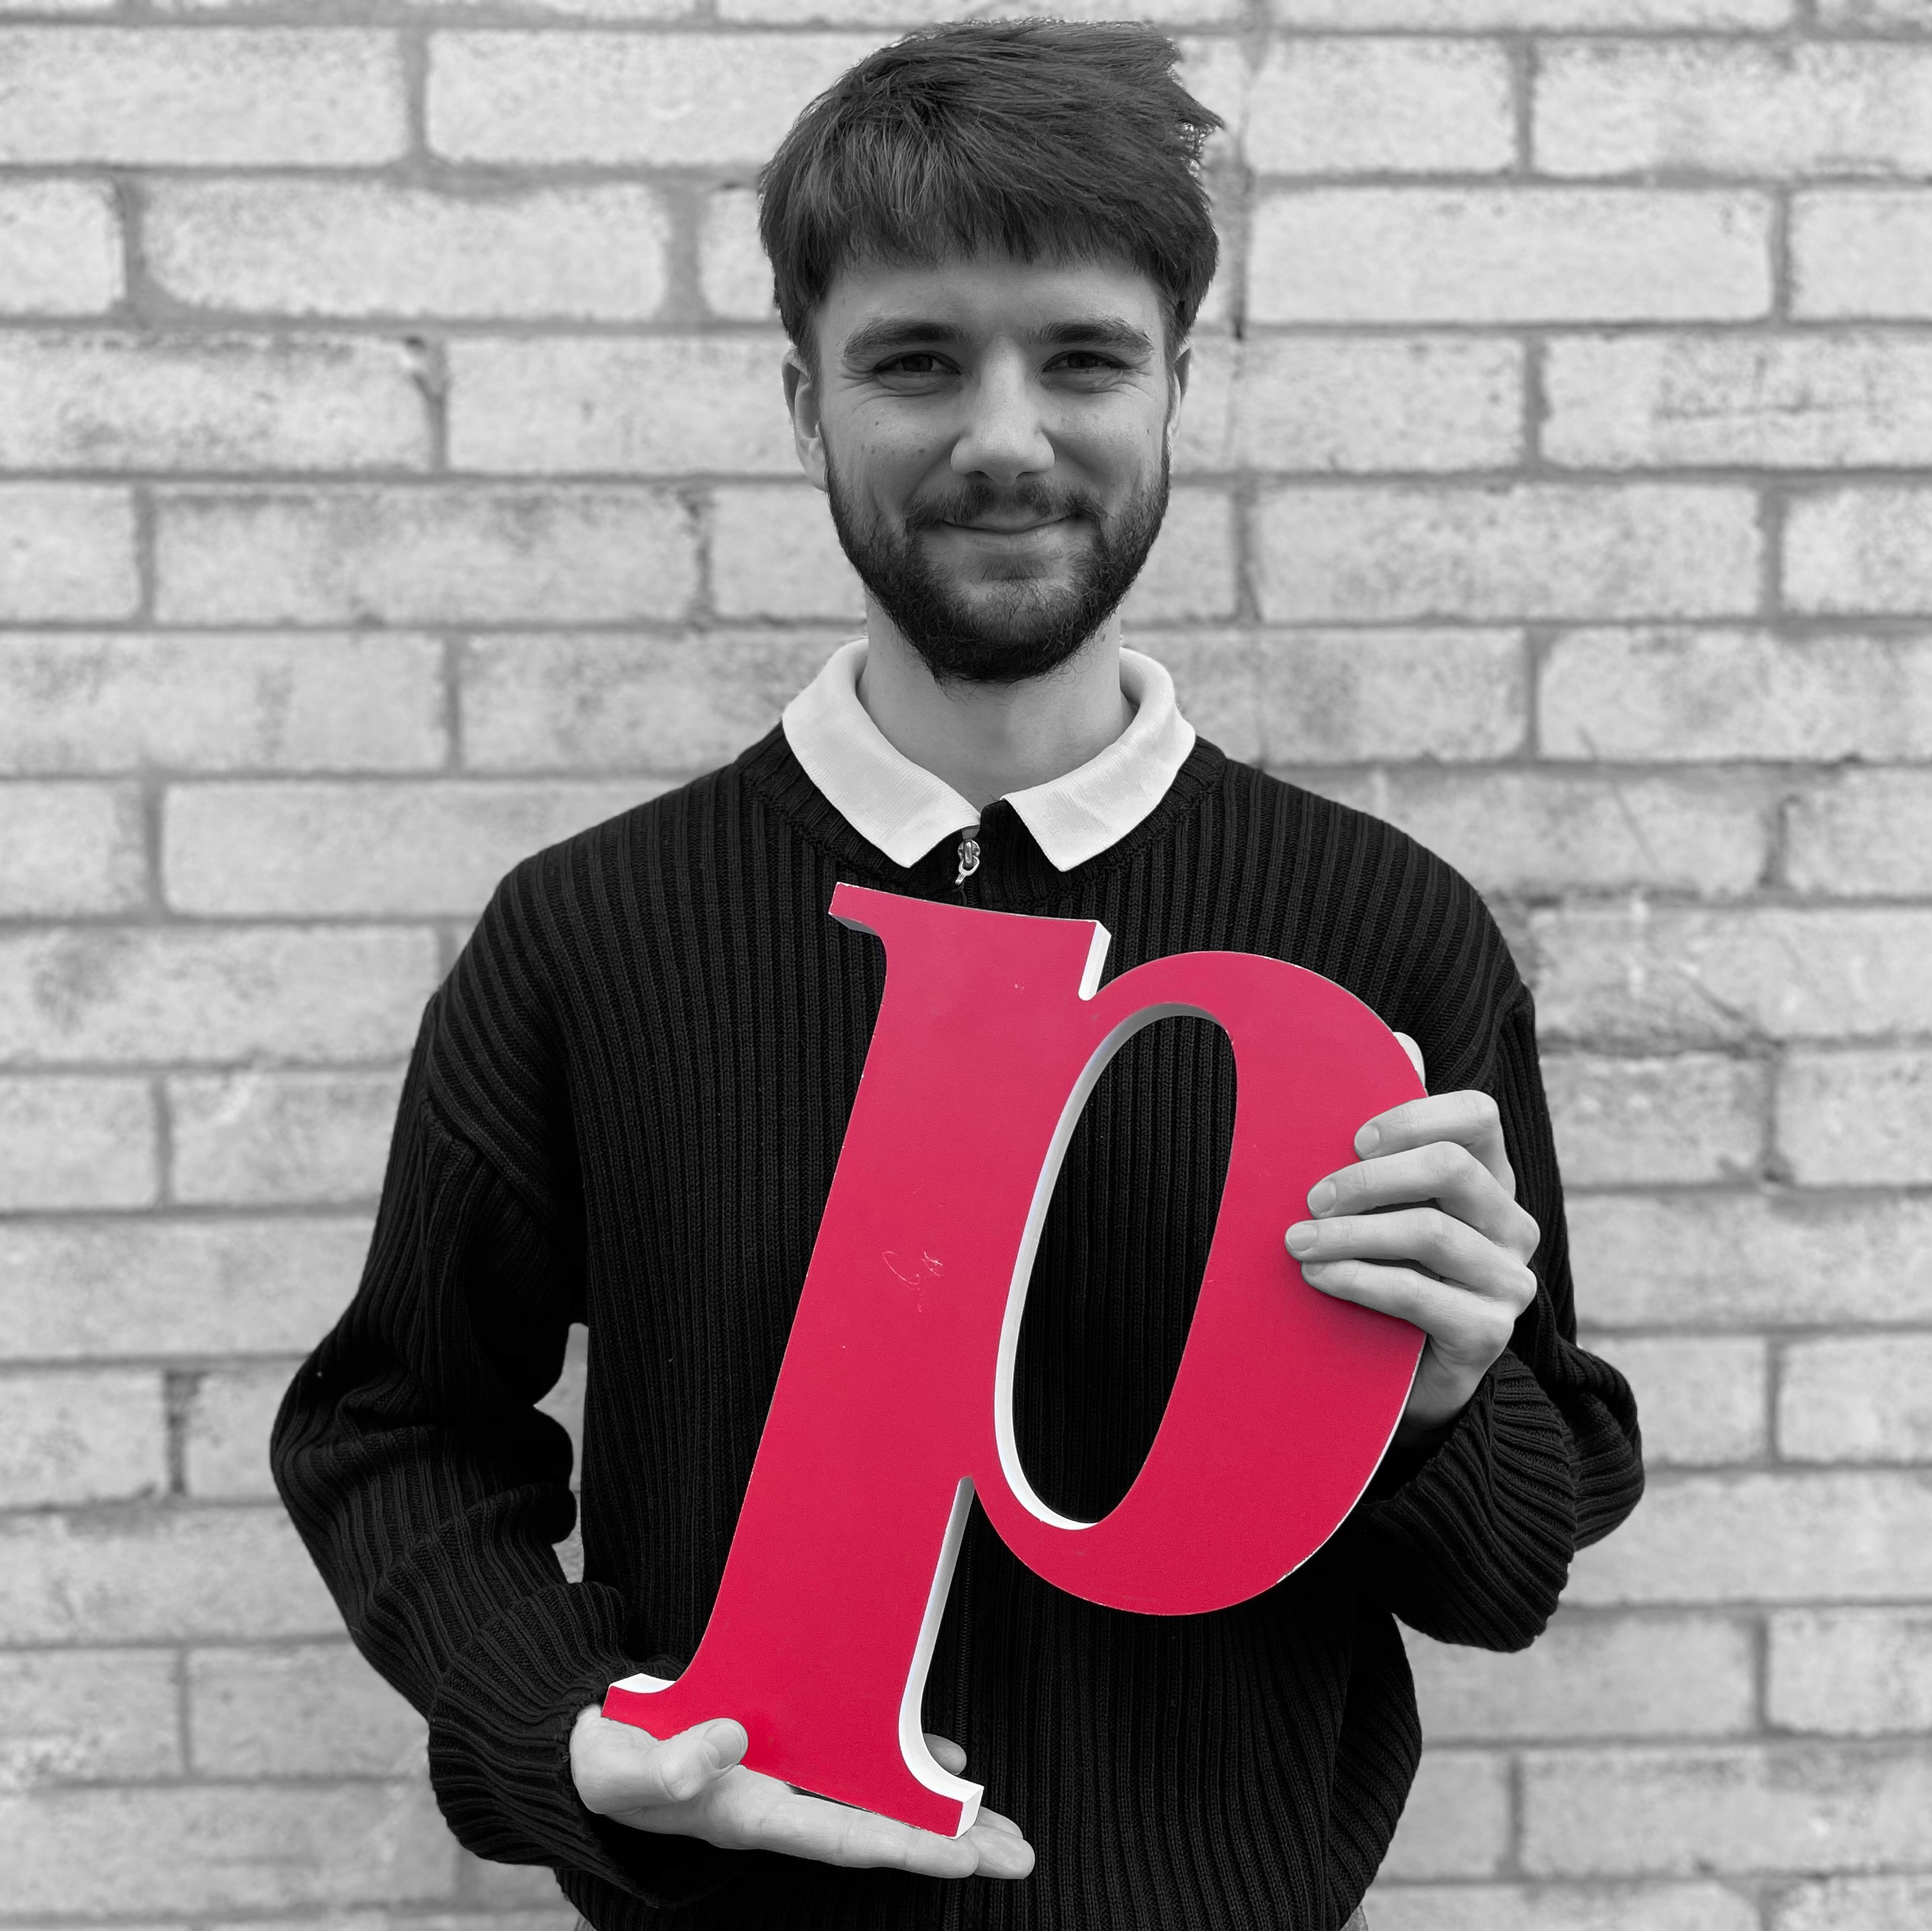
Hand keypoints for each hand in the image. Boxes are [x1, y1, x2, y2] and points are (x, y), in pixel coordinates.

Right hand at [570, 1706, 1034, 1879]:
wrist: (591, 1752)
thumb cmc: (611, 1765)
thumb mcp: (628, 1766)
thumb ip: (673, 1763)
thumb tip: (728, 1744)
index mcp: (752, 1815)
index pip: (847, 1837)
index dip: (910, 1846)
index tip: (967, 1856)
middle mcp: (783, 1807)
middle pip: (884, 1832)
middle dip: (953, 1846)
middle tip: (1021, 1856)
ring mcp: (789, 1785)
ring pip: (882, 1801)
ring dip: (941, 1814)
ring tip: (1002, 1826)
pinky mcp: (787, 1756)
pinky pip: (860, 1766)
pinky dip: (904, 1765)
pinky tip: (945, 1764)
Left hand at [1284, 1035, 1538, 1444]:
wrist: (1399, 1373)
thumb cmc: (1385, 1266)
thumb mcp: (1384, 1201)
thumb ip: (1390, 1133)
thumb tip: (1402, 1040)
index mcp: (1489, 1177)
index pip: (1477, 1116)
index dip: (1414, 1116)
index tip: (1353, 1139)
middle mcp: (1511, 1223)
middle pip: (1451, 1168)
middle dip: (1369, 1178)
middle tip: (1310, 1197)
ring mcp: (1509, 1280)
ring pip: (1430, 1232)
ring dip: (1351, 1233)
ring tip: (1297, 1244)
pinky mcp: (1489, 1332)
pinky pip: (1422, 1295)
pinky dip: (1361, 1280)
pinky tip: (1320, 1279)